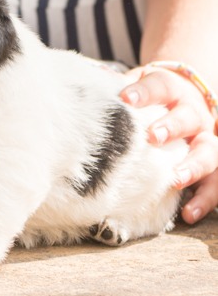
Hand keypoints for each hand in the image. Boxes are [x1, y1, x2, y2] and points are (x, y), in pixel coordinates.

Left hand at [121, 67, 217, 223]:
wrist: (190, 97)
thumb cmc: (153, 97)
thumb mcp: (138, 85)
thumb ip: (117, 85)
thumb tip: (91, 81)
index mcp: (172, 90)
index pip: (159, 86)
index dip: (143, 92)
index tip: (125, 98)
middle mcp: (194, 113)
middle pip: (187, 118)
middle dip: (171, 127)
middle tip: (152, 137)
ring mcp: (206, 138)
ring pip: (209, 152)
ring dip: (193, 166)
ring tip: (175, 180)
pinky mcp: (214, 163)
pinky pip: (216, 182)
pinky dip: (205, 199)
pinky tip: (188, 214)